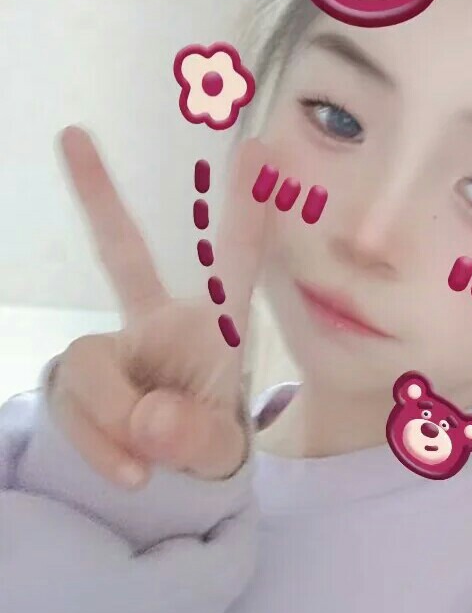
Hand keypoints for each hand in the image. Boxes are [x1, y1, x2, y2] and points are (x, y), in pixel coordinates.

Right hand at [47, 126, 269, 486]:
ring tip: (144, 466)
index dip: (246, 214)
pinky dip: (96, 446)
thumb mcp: (218, 450)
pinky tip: (126, 472)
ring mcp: (113, 346)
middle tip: (74, 136)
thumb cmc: (207, 440)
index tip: (259, 151)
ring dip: (113, 422)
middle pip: (123, 256)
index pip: (233, 266)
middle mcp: (158, 323)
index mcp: (215, 328)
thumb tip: (148, 420)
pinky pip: (71, 404)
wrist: (169, 475)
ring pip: (89, 364)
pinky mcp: (79, 377)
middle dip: (99, 198)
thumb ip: (196, 437)